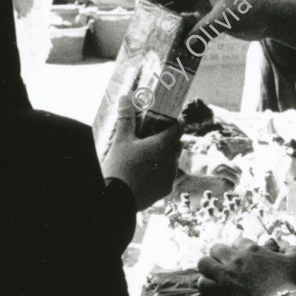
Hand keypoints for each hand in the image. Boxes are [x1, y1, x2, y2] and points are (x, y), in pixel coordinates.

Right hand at [102, 96, 182, 211]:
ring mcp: (170, 176)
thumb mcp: (121, 140)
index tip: (165, 121)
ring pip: (173, 161)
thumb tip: (125, 96)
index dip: (173, 122)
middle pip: (177, 144)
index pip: (178, 127)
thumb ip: (126, 118)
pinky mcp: (166, 189)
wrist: (117, 199)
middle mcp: (171, 160)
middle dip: (168, 139)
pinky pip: (168, 176)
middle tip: (152, 137)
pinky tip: (146, 172)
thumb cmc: (120, 167)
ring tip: (147, 156)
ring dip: (165, 156)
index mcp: (163, 145)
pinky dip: (161, 172)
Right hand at [136, 0, 271, 42]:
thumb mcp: (226, 17)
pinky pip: (194, 23)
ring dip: (170, 16)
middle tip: (142, 11)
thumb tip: (187, 44)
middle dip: (159, 1)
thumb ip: (205, 30)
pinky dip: (184, 30)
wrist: (270, 17)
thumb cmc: (250, 9)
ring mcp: (209, 6)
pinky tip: (175, 39)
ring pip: (183, 9)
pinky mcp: (215, 19)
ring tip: (154, 25)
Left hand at [196, 239, 295, 295]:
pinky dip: (204, 285)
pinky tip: (211, 289)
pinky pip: (201, 283)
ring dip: (208, 268)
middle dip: (219, 256)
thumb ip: (293, 248)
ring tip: (213, 275)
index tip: (243, 259)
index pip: (237, 242)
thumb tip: (289, 244)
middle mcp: (236, 259)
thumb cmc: (289, 282)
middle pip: (216, 248)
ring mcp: (226, 275)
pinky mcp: (219, 291)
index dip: (239, 250)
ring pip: (203, 263)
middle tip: (225, 266)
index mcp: (252, 249)